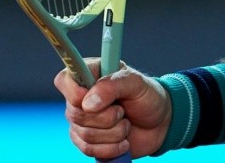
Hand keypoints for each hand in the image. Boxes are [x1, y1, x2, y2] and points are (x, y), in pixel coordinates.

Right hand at [54, 58, 171, 158]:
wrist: (159, 123)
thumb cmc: (147, 96)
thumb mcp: (135, 83)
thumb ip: (112, 86)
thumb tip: (88, 103)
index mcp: (90, 73)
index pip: (64, 80)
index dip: (75, 93)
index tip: (93, 100)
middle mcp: (82, 96)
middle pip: (75, 113)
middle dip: (106, 117)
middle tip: (122, 110)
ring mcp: (83, 119)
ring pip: (84, 134)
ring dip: (113, 133)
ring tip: (126, 124)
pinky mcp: (88, 141)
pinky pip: (88, 150)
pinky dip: (110, 148)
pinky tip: (123, 141)